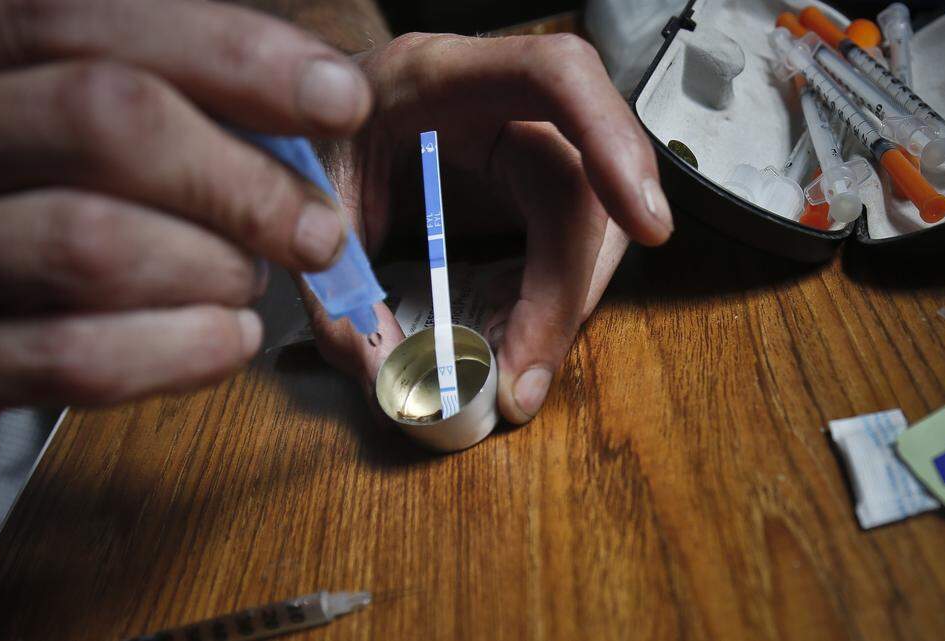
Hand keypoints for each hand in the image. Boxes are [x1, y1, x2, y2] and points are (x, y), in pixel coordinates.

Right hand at [0, 0, 371, 476]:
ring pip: (91, 243)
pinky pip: (70, 358)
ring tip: (248, 281)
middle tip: (314, 229)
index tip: (339, 98)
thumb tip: (315, 98)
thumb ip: (160, 93)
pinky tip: (226, 339)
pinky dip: (178, 351)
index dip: (232, 53)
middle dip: (241, 179)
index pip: (80, 17)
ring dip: (213, 269)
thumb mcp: (52, 116)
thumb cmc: (7, 200)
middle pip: (100, 119)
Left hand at [303, 32, 672, 423]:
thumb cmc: (303, 135)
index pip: (556, 77)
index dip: (611, 140)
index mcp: (440, 74)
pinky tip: (518, 342)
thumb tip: (386, 377)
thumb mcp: (306, 198)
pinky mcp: (523, 188)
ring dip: (565, 306)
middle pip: (581, 184)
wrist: (299, 115)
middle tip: (524, 378)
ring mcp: (519, 147)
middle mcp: (497, 105)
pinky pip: (564, 246)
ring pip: (590, 225)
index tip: (646, 224)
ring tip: (519, 373)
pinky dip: (548, 303)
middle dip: (568, 287)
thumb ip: (335, 282)